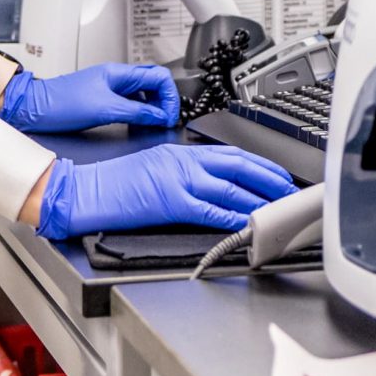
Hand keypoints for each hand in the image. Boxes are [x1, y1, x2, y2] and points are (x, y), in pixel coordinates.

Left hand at [0, 63, 179, 135]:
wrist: (35, 109)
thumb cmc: (62, 104)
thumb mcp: (105, 109)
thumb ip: (136, 112)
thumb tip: (160, 116)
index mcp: (119, 73)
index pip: (159, 77)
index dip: (170, 97)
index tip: (170, 116)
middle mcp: (117, 78)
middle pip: (153, 82)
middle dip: (165, 100)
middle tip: (167, 119)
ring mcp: (110, 88)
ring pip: (143, 92)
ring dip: (153, 106)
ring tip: (155, 122)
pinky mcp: (103, 99)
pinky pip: (130, 101)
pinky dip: (140, 111)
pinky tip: (139, 122)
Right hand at [34, 146, 298, 238]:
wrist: (86, 190)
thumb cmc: (115, 183)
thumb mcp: (155, 165)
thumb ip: (184, 172)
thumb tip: (212, 188)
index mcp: (181, 152)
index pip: (231, 155)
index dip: (260, 164)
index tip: (277, 174)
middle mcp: (184, 161)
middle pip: (238, 167)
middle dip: (269, 179)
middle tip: (289, 191)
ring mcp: (178, 180)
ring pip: (230, 189)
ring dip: (258, 200)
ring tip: (277, 210)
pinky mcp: (170, 202)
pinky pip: (209, 210)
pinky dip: (231, 217)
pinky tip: (247, 223)